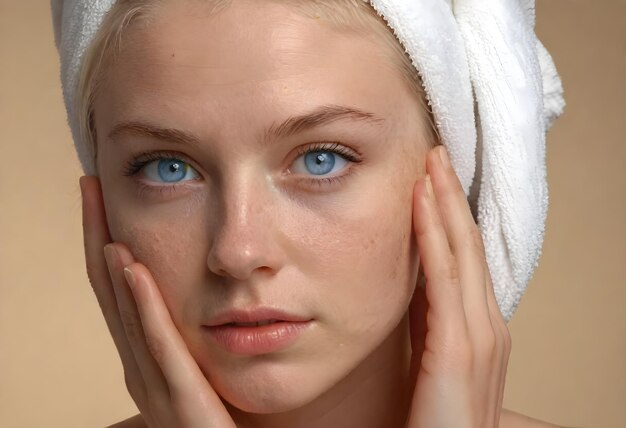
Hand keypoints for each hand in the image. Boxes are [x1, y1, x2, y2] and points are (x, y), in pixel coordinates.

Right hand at [80, 176, 235, 427]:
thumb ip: (188, 335)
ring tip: (102, 211)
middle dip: (99, 235)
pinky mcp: (178, 397)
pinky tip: (134, 267)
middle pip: (110, 290)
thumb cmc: (220, 417)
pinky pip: (160, 343)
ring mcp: (153, 382)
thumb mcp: (198, 368)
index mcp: (143, 357)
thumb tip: (195, 291)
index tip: (102, 199)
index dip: (104, 241)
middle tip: (90, 187)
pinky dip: (143, 303)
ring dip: (111, 259)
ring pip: (125, 311)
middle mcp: (138, 366)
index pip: (117, 290)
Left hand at [406, 146, 511, 426]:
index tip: (433, 177)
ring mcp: (480, 334)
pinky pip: (443, 276)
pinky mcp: (460, 347)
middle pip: (470, 242)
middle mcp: (488, 323)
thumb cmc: (436, 414)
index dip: (451, 213)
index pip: (466, 255)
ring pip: (461, 250)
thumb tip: (410, 281)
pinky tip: (420, 202)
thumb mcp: (430, 354)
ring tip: (431, 162)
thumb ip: (425, 318)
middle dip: (452, 194)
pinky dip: (432, 234)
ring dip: (444, 202)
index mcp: (480, 324)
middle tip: (436, 152)